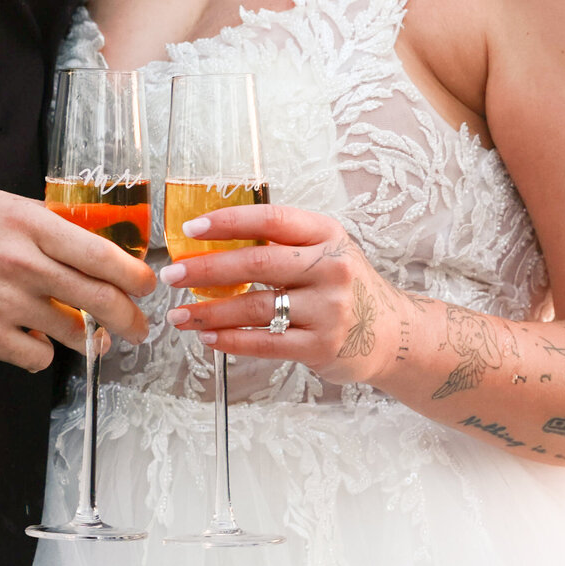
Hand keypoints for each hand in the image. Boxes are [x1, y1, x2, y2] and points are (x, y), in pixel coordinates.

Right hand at [0, 185, 155, 372]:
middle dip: (130, 320)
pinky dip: (38, 352)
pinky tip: (28, 341)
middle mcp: (22, 264)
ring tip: (88, 339)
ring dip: (86, 339)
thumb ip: (39, 226)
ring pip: (72, 333)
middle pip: (101, 300)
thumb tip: (81, 250)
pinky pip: (34, 356)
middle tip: (139, 328)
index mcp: (28, 224)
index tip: (148, 286)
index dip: (135, 276)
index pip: (103, 255)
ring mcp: (3, 304)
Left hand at [160, 204, 404, 386]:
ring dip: (209, 311)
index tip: (191, 229)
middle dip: (206, 269)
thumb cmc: (346, 288)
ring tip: (178, 314)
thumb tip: (212, 241)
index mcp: (326, 235)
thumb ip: (282, 243)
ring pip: (255, 307)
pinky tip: (207, 336)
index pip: (271, 219)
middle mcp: (331, 268)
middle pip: (257, 263)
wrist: (391, 334)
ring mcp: (329, 309)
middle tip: (172, 274)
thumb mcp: (325, 251)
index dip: (227, 221)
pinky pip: (264, 342)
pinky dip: (230, 340)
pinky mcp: (321, 346)